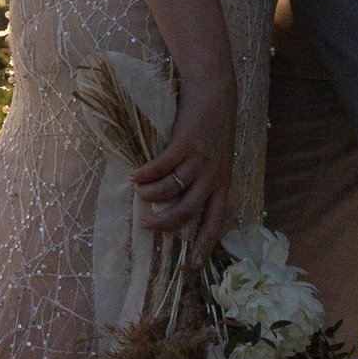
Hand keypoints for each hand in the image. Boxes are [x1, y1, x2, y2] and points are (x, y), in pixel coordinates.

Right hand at [131, 78, 238, 262]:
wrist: (215, 92)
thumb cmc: (212, 127)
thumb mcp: (217, 158)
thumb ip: (203, 179)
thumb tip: (177, 202)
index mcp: (222, 183)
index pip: (215, 220)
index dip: (204, 244)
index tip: (193, 266)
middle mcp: (213, 175)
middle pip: (187, 210)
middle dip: (164, 223)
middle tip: (146, 225)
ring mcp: (200, 159)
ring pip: (171, 189)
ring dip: (150, 194)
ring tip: (138, 191)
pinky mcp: (185, 142)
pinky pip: (161, 166)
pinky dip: (146, 174)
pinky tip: (135, 175)